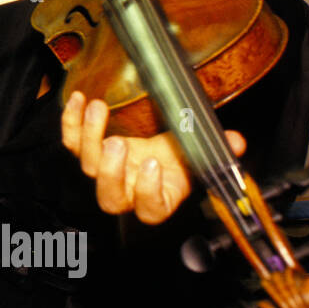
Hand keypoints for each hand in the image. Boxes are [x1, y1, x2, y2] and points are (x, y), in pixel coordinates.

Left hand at [60, 92, 246, 224]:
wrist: (158, 150)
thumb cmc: (176, 159)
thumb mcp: (197, 153)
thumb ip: (216, 149)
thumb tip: (237, 141)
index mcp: (156, 200)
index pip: (148, 208)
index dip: (147, 190)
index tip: (153, 164)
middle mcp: (127, 191)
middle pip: (109, 196)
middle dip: (111, 170)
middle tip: (118, 142)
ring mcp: (105, 172)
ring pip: (88, 165)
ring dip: (90, 136)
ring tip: (98, 109)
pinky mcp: (87, 152)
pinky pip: (71, 141)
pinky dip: (71, 121)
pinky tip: (79, 99)